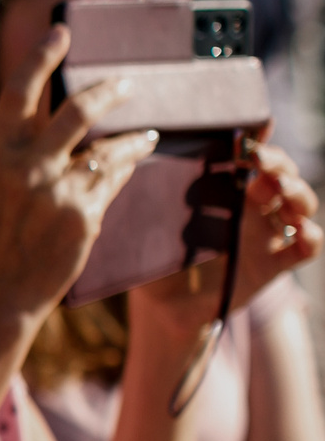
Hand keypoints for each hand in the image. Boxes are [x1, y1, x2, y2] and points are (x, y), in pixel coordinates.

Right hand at [0, 24, 159, 316]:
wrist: (2, 287)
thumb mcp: (2, 184)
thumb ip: (28, 150)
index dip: (40, 57)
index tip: (61, 31)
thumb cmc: (4, 232)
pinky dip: (126, 165)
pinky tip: (135, 160)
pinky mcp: (81, 213)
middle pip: (75, 110)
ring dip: (133, 135)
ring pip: (107, 146)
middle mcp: (22, 166)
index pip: (19, 92)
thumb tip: (75, 118)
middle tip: (127, 83)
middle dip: (108, 91)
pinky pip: (114, 177)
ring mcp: (53, 189)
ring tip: (147, 132)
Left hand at [130, 139, 319, 333]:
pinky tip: (299, 230)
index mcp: (226, 192)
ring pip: (300, 206)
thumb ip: (150, 197)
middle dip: (278, 164)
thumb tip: (133, 160)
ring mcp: (265, 236)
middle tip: (260, 159)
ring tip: (279, 190)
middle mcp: (252, 210)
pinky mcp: (272, 266)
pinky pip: (305, 248)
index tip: (250, 132)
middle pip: (282, 177)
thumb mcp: (151, 224)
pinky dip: (311, 237)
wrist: (162, 308)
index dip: (258, 143)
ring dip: (297, 193)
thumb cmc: (154, 259)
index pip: (251, 160)